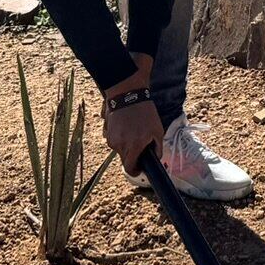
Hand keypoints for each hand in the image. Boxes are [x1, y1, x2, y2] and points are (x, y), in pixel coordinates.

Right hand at [101, 53, 163, 176]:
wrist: (128, 94)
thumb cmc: (145, 112)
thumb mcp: (157, 130)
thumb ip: (157, 148)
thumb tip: (155, 159)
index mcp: (134, 146)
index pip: (130, 168)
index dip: (136, 170)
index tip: (140, 168)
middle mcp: (120, 145)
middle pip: (125, 159)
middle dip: (133, 155)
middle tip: (140, 143)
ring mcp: (111, 139)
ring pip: (119, 150)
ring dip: (126, 145)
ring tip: (133, 130)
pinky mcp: (107, 132)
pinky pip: (114, 141)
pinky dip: (120, 137)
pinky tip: (125, 126)